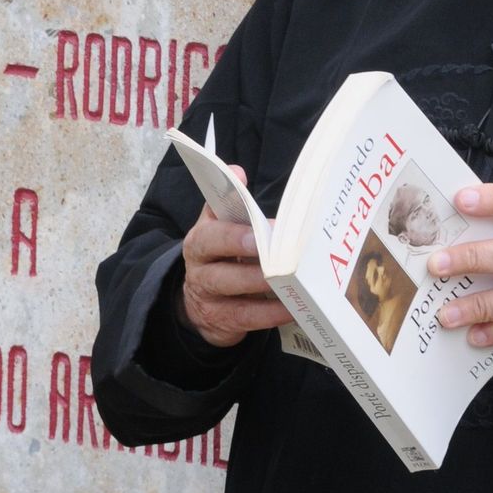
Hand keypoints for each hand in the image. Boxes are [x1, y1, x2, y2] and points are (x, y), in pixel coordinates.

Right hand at [179, 164, 292, 346]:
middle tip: (276, 255)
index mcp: (201, 240)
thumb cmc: (220, 254)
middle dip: (247, 258)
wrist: (200, 300)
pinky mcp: (221, 321)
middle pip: (219, 264)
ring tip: (291, 282)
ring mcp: (208, 297)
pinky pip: (247, 317)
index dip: (236, 233)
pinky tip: (293, 307)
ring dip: (262, 286)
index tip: (263, 229)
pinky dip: (271, 313)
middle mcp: (199, 269)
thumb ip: (230, 200)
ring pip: (233, 291)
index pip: (212, 233)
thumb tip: (237, 171)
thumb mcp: (219, 226)